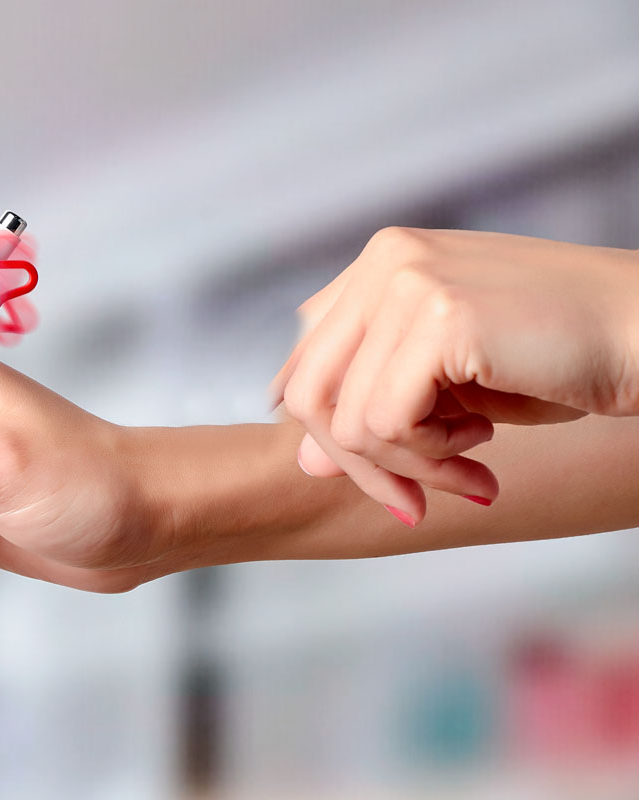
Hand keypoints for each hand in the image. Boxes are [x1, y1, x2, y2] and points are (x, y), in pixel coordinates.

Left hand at [271, 227, 638, 526]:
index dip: (333, 432)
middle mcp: (383, 259)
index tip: (386, 475)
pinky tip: (486, 441)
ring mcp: (406, 280)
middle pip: (310, 393)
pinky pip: (386, 423)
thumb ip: (373, 405)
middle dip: (359, 466)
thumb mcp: (449, 386)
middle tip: (415, 502)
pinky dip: (433, 456)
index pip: (307, 362)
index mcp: (380, 263)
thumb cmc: (564, 358)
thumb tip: (304, 461)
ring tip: (472, 464)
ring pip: (346, 419)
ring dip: (410, 466)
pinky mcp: (437, 314)